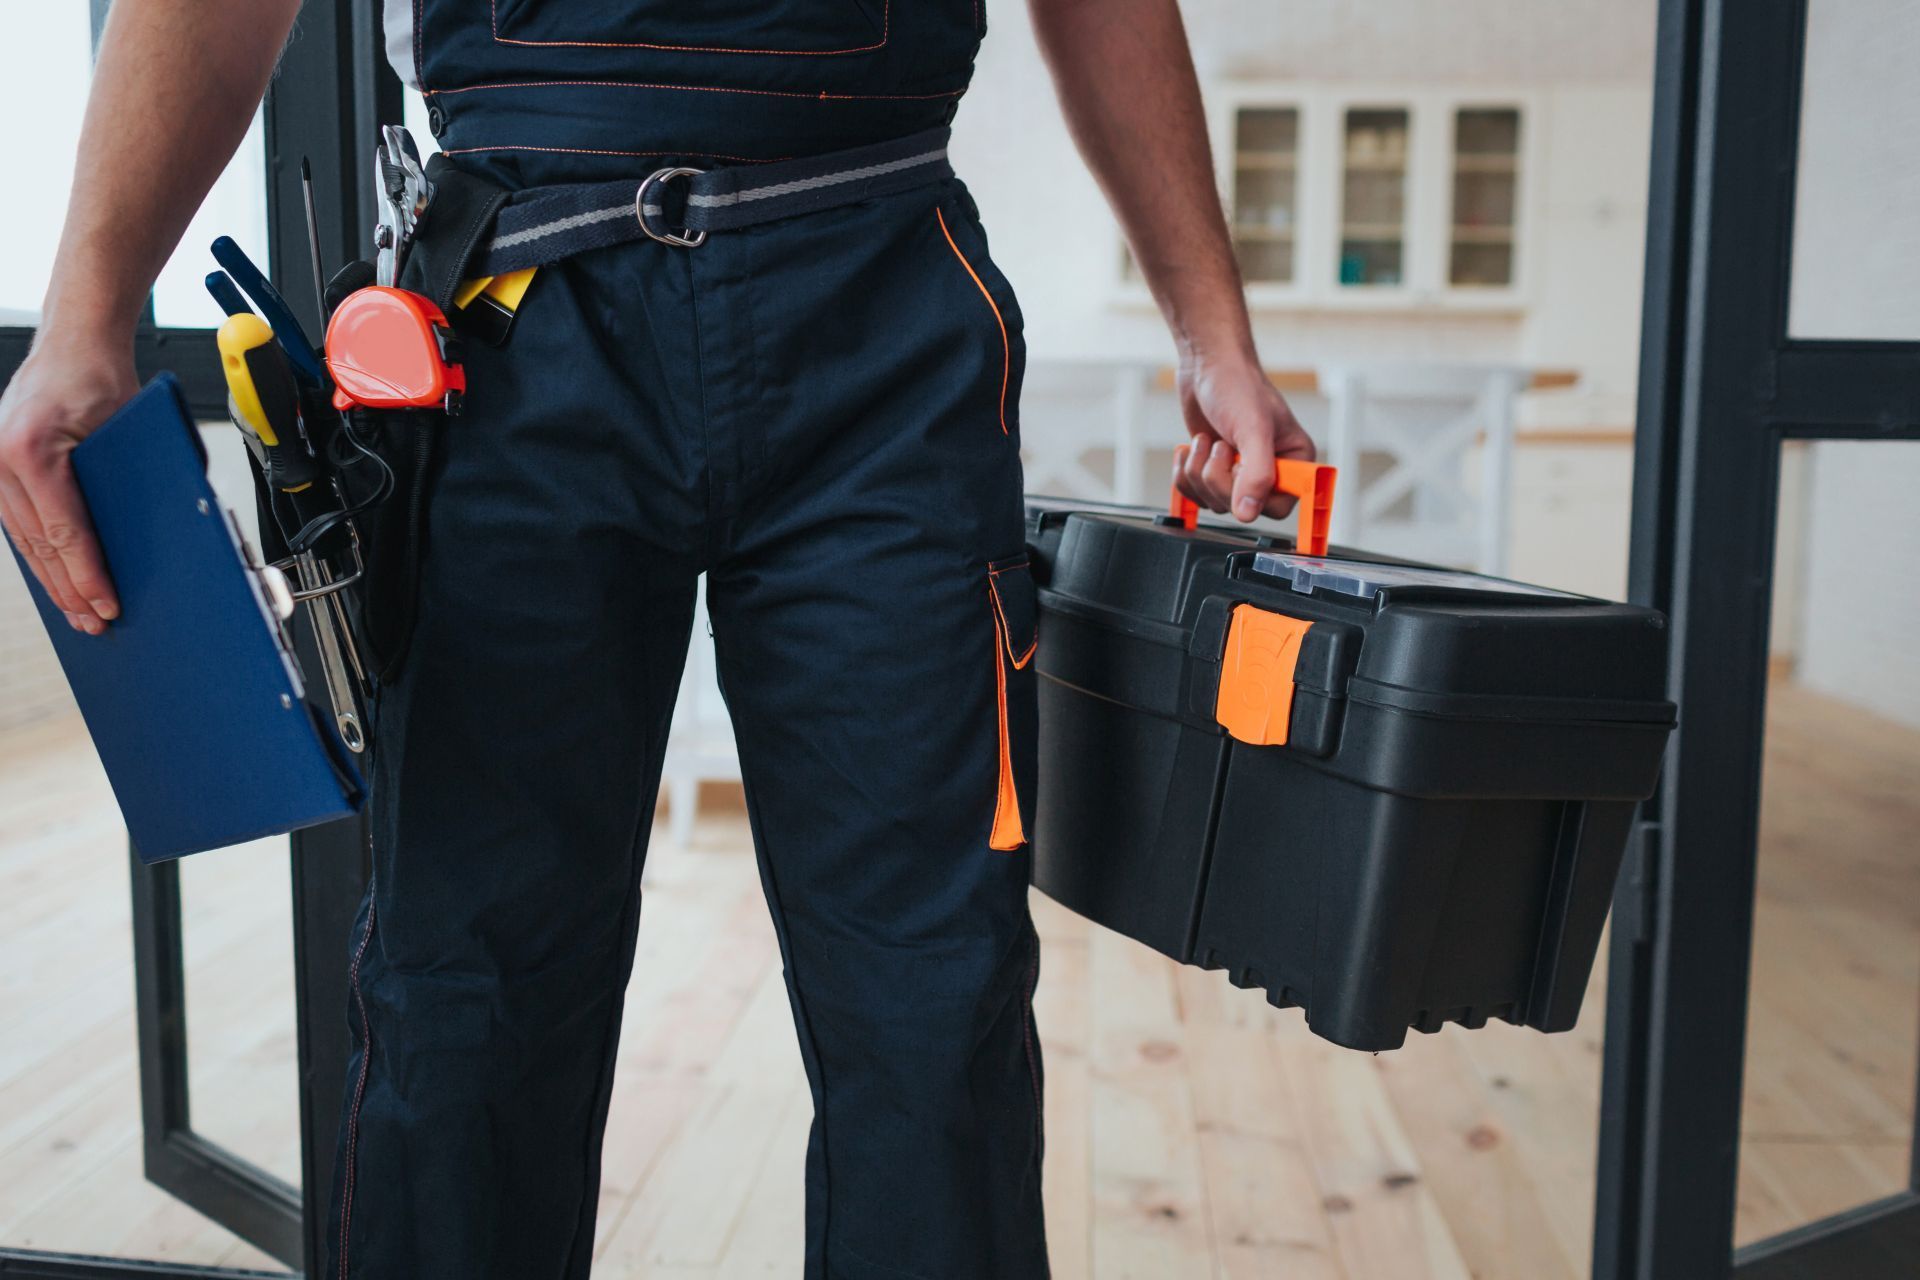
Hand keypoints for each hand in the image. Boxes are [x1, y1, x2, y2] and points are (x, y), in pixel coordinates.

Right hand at [0, 330, 136, 632]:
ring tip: (79, 615)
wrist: (73, 343)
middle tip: (98, 625)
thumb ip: (134, 481)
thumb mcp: (130, 431)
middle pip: (40, 545)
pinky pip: (18, 523)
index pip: (66, 532)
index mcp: (32, 449)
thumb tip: (157, 538)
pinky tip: (57, 580)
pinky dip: (40, 555)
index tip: (108, 607)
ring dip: (53, 581)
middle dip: (71, 591)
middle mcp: (1, 458)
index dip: (87, 577)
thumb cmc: (103, 380)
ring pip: (24, 540)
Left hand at [1172, 350, 1316, 521]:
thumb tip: (1248, 512)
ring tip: (1208, 440)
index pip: (1279, 507)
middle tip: (1222, 444)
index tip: (1240, 467)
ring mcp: (1239, 474)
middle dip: (1218, 477)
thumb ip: (1256, 474)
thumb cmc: (1238, 386)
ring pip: (1213, 502)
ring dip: (1199, 471)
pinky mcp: (1214, 472)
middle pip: (1240, 508)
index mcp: (1294, 462)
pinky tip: (1191, 448)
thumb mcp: (1253, 429)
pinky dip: (1185, 473)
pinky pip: (1194, 495)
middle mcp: (1270, 472)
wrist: (1207, 367)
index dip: (1253, 494)